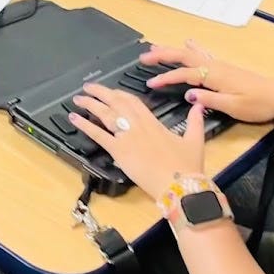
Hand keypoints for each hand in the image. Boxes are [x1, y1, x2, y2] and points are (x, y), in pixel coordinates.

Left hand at [71, 84, 206, 199]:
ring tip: (78, 98)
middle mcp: (138, 126)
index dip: (119, 94)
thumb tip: (198, 105)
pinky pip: (99, 135)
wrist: (180, 186)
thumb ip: (195, 121)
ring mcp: (127, 137)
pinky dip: (85, 125)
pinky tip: (75, 118)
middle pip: (116, 103)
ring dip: (90, 104)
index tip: (110, 91)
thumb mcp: (195, 140)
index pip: (133, 101)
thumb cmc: (188, 166)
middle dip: (100, 93)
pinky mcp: (119, 151)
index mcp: (153, 122)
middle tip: (88, 87)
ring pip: (105, 114)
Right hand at [142, 40, 273, 124]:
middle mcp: (215, 67)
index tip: (150, 83)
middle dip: (163, 55)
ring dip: (173, 50)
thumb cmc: (258, 104)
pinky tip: (188, 42)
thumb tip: (188, 94)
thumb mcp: (233, 106)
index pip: (184, 74)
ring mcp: (220, 65)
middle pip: (184, 56)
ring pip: (191, 53)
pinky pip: (203, 53)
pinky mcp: (225, 68)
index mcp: (214, 76)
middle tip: (143, 56)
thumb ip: (209, 100)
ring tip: (156, 47)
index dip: (166, 78)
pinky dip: (191, 48)